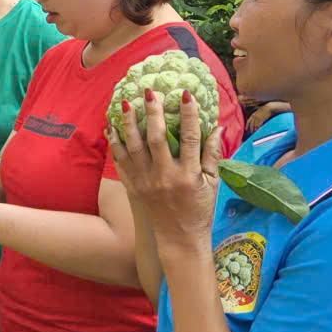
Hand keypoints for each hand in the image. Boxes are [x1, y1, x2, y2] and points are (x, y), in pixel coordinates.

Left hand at [107, 87, 219, 243]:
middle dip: (153, 113)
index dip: (188, 115)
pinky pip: (121, 162)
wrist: (179, 239)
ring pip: (134, 148)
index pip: (189, 138)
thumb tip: (219, 126)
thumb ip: (213, 155)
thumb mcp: (213, 184)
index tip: (185, 94)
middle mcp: (165, 177)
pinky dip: (115, 144)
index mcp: (188, 175)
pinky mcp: (134, 188)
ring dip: (129, 124)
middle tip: (150, 92)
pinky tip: (112, 127)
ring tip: (126, 103)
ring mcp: (146, 183)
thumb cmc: (200, 210)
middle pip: (156, 139)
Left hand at [245, 101, 290, 133]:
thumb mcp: (257, 111)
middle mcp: (255, 116)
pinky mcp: (262, 119)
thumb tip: (253, 118)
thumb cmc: (264, 108)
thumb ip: (255, 114)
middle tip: (250, 132)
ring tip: (254, 132)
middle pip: (251, 124)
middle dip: (250, 129)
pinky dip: (258, 128)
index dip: (247, 126)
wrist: (269, 107)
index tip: (246, 129)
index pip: (248, 121)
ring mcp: (258, 118)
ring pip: (255, 125)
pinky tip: (257, 130)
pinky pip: (259, 125)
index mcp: (253, 114)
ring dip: (254, 129)